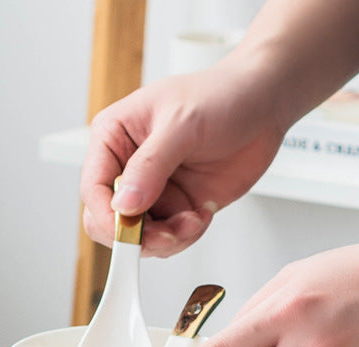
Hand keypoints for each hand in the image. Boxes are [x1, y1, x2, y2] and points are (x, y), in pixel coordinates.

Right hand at [80, 61, 282, 256]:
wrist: (264, 104)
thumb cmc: (221, 96)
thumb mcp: (182, 124)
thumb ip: (150, 165)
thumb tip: (124, 203)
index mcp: (114, 138)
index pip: (94, 188)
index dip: (107, 217)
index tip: (130, 232)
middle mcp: (128, 168)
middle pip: (110, 221)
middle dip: (138, 236)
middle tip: (169, 234)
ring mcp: (154, 191)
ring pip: (141, 237)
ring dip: (168, 239)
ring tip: (194, 219)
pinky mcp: (178, 207)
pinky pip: (169, 239)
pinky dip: (186, 237)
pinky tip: (202, 215)